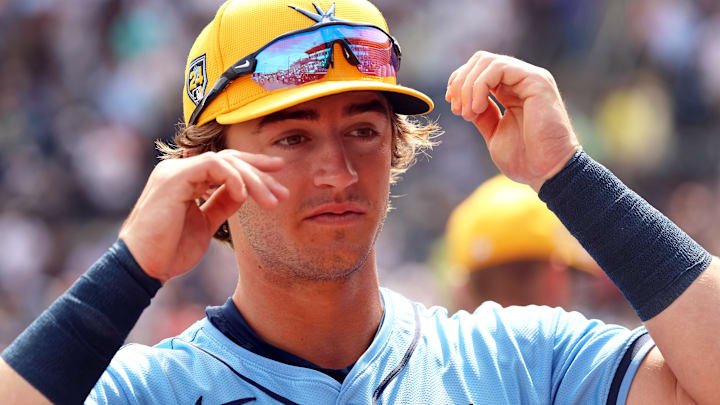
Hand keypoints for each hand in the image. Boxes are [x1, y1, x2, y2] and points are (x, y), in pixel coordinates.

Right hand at [118, 150, 287, 282]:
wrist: (141, 267)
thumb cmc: (169, 250)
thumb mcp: (205, 224)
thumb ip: (222, 204)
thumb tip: (244, 192)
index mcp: (186, 180)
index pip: (225, 165)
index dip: (253, 169)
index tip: (277, 181)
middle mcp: (179, 170)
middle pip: (229, 159)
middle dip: (260, 173)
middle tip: (282, 192)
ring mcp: (175, 171)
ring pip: (225, 161)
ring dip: (253, 179)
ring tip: (271, 201)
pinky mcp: (174, 178)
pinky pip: (212, 166)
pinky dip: (232, 178)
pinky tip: (244, 196)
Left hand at [445, 51, 579, 190]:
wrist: (547, 172)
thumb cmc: (525, 159)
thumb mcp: (494, 133)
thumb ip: (482, 115)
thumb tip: (464, 102)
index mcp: (512, 92)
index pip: (480, 70)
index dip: (460, 82)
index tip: (452, 103)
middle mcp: (521, 81)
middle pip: (481, 60)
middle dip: (461, 82)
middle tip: (457, 109)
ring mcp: (530, 79)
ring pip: (487, 62)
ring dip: (468, 86)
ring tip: (468, 113)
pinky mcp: (536, 80)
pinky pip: (499, 68)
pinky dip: (480, 86)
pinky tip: (478, 108)